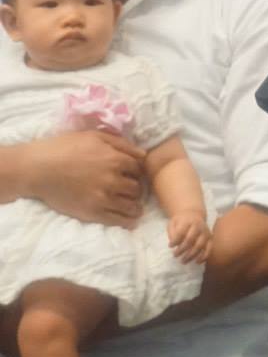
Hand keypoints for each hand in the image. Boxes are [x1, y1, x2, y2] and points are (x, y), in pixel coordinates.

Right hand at [19, 130, 146, 226]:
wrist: (36, 169)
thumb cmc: (63, 148)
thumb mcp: (94, 136)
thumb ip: (120, 143)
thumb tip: (142, 154)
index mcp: (115, 160)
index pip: (139, 169)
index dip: (137, 171)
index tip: (133, 175)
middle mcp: (113, 180)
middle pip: (137, 188)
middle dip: (136, 187)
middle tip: (131, 189)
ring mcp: (103, 198)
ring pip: (131, 205)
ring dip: (135, 205)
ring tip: (134, 206)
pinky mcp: (92, 212)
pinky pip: (118, 220)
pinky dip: (128, 220)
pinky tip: (130, 220)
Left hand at [165, 213, 210, 263]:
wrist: (193, 214)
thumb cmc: (181, 221)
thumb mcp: (173, 223)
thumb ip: (172, 232)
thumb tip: (173, 244)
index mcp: (188, 221)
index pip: (181, 232)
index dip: (175, 240)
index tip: (170, 246)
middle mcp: (199, 226)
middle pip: (191, 239)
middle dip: (182, 249)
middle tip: (175, 255)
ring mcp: (206, 232)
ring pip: (200, 245)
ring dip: (191, 255)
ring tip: (183, 261)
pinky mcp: (210, 238)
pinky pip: (209, 248)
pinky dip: (204, 256)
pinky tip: (197, 262)